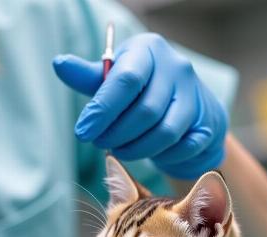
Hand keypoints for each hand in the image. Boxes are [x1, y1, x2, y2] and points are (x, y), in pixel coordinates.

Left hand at [53, 32, 227, 178]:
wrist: (188, 105)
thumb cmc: (143, 90)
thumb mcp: (116, 78)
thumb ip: (90, 77)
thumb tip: (59, 64)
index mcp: (150, 51)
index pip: (125, 80)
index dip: (102, 110)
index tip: (83, 132)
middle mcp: (176, 69)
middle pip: (145, 111)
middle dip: (117, 134)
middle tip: (100, 143)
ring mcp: (195, 97)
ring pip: (164, 132)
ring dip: (136, 149)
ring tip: (118, 151)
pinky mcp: (207, 123)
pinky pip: (182, 147)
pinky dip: (161, 156)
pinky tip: (146, 154)